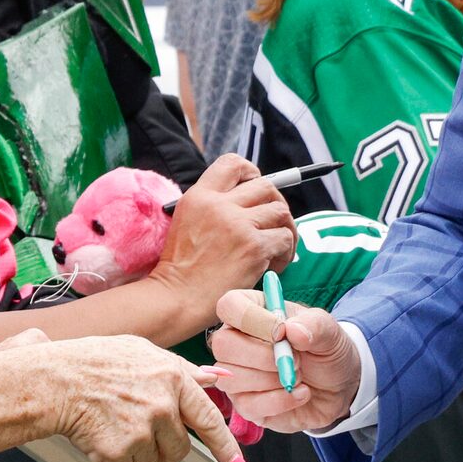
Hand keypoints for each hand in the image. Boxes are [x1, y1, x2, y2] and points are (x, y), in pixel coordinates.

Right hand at [40, 336, 247, 461]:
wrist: (52, 380)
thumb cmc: (93, 362)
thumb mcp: (142, 352)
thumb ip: (181, 369)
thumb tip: (216, 378)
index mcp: (172, 378)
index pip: (209, 420)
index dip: (226, 449)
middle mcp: (162, 405)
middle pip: (180, 449)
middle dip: (164, 454)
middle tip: (144, 444)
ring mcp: (141, 430)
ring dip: (135, 457)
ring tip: (111, 431)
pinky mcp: (119, 452)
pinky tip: (98, 448)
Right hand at [151, 156, 294, 322]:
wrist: (177, 298)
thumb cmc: (181, 269)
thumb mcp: (186, 223)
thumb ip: (212, 207)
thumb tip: (247, 202)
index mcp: (199, 196)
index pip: (233, 163)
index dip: (251, 172)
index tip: (256, 189)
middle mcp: (219, 205)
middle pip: (265, 186)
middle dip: (275, 203)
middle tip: (273, 223)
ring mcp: (239, 225)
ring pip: (281, 211)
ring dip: (284, 229)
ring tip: (276, 247)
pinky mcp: (254, 248)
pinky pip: (285, 238)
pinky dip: (285, 252)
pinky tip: (273, 265)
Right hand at [204, 289, 358, 431]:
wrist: (339, 387)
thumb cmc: (326, 351)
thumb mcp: (330, 332)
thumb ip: (315, 325)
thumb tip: (291, 330)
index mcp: (252, 312)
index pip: (229, 306)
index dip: (252, 319)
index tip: (282, 332)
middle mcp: (236, 341)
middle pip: (223, 344)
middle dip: (263, 356)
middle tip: (297, 360)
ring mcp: (237, 374)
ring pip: (233, 378)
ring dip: (274, 379)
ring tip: (299, 376)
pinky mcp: (245, 404)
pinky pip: (249, 405)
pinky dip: (282, 400)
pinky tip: (301, 393)